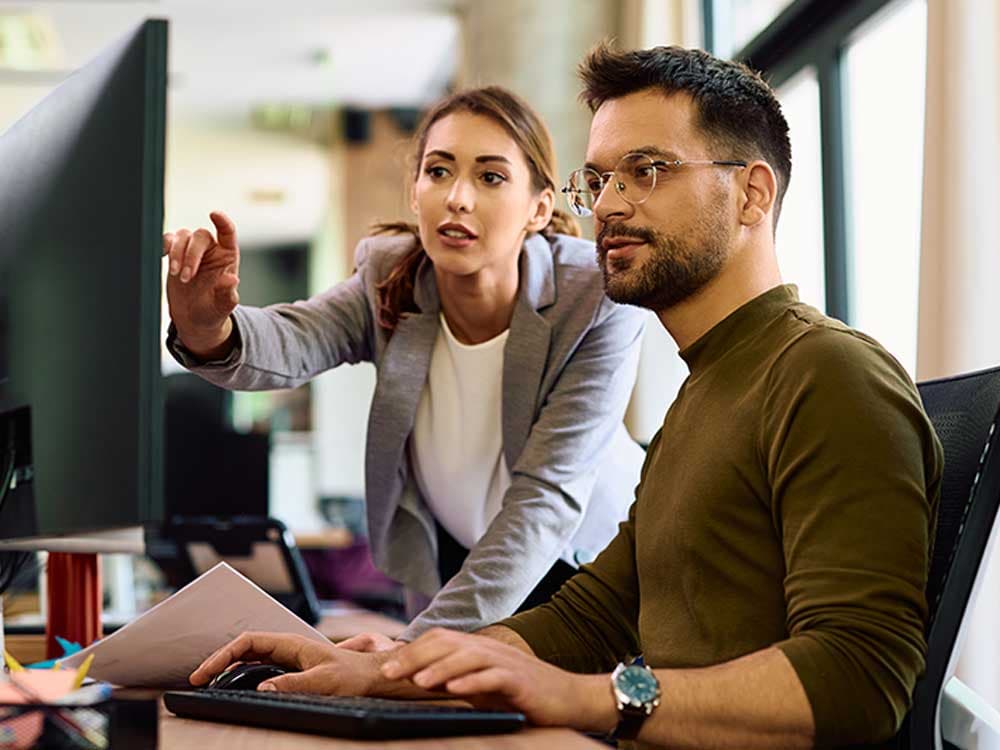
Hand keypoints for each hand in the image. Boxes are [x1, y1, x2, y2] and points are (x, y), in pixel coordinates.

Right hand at [164, 211, 240, 352]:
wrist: (194, 318)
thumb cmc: (213, 310)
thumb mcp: (223, 305)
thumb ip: (228, 293)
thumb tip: (233, 280)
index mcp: (227, 257)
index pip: (228, 233)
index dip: (223, 222)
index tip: (214, 214)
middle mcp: (211, 250)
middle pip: (200, 236)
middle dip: (191, 254)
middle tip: (186, 277)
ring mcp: (192, 250)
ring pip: (182, 236)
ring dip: (177, 253)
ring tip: (177, 275)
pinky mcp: (175, 254)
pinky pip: (168, 240)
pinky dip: (163, 245)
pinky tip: (162, 256)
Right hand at [190, 631, 390, 695]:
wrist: (372, 676)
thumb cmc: (352, 676)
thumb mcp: (324, 681)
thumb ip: (294, 684)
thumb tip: (263, 688)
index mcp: (291, 643)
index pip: (248, 642)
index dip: (223, 655)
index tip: (205, 672)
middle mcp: (287, 647)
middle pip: (244, 647)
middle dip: (219, 660)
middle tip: (198, 680)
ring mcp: (288, 657)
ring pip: (249, 657)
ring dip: (228, 667)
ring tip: (208, 682)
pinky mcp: (291, 668)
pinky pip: (259, 666)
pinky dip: (241, 673)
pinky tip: (233, 685)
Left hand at [380, 628, 615, 731]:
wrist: (570, 698)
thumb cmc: (523, 694)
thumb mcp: (484, 685)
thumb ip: (457, 678)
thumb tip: (421, 681)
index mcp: (479, 648)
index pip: (439, 639)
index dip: (411, 651)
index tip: (387, 668)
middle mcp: (490, 649)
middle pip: (448, 642)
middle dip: (415, 656)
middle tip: (390, 673)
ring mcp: (507, 662)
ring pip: (468, 656)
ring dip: (440, 667)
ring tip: (418, 681)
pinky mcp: (522, 681)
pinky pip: (494, 676)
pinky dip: (473, 681)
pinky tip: (455, 689)